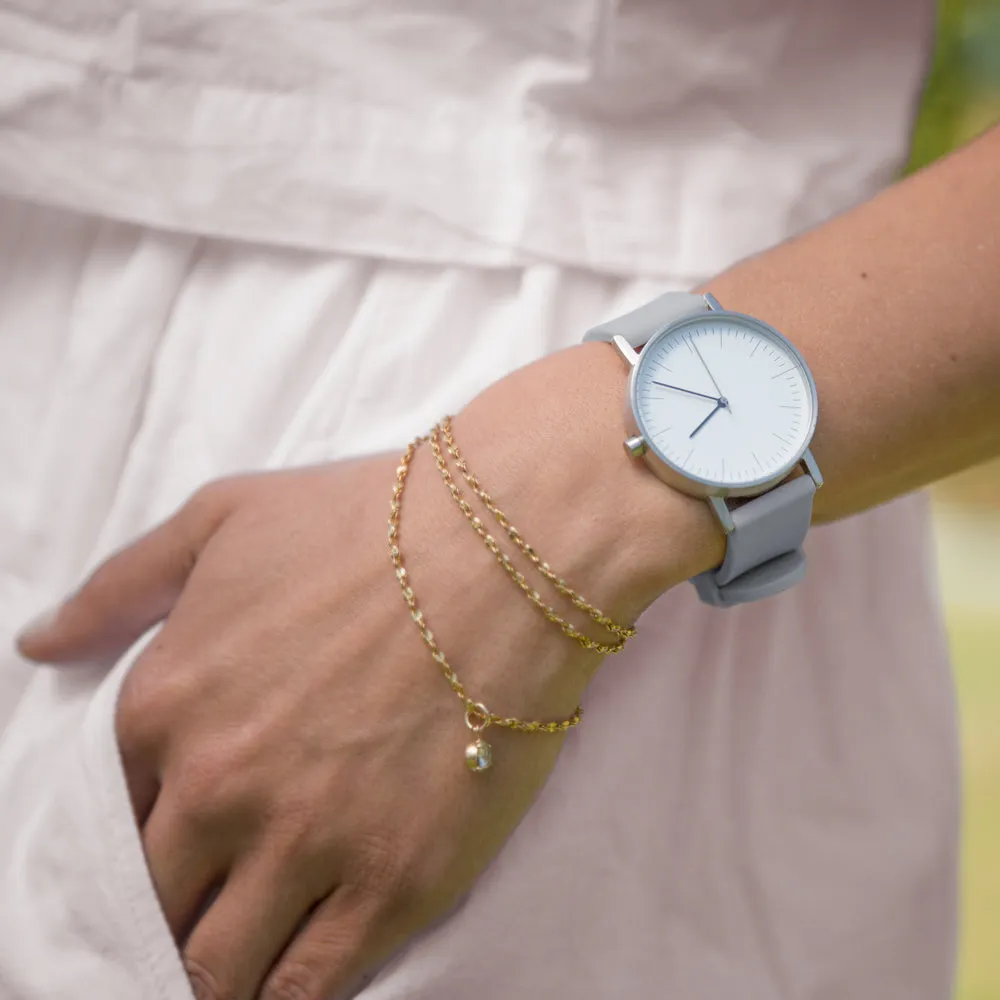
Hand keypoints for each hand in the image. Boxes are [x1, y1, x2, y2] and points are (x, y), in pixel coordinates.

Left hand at [16, 345, 720, 999]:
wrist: (507, 545)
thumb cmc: (368, 518)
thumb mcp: (224, 517)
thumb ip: (120, 587)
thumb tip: (39, 643)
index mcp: (166, 704)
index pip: (112, 816)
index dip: (142, 835)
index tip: (176, 844)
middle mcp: (219, 788)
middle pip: (160, 900)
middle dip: (178, 909)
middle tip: (214, 903)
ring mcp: (306, 844)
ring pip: (220, 965)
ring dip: (222, 969)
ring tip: (249, 951)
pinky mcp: (394, 883)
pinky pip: (311, 987)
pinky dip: (288, 998)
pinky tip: (293, 978)